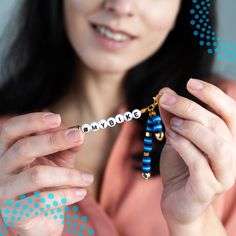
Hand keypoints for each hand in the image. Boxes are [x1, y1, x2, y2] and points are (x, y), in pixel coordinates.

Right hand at [0, 112, 93, 235]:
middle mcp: (2, 168)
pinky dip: (66, 195)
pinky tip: (81, 192)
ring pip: (36, 175)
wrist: (43, 215)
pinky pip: (42, 201)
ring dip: (68, 174)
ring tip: (88, 177)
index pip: (12, 129)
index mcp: (10, 150)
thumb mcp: (59, 158)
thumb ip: (67, 144)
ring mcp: (6, 191)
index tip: (57, 118)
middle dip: (54, 140)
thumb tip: (78, 134)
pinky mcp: (15, 212)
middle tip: (78, 137)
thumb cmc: (50, 180)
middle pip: (23, 148)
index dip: (32, 121)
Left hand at [158, 79, 235, 227]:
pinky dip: (183, 147)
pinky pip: (200, 165)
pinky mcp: (207, 189)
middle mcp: (231, 156)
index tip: (190, 82)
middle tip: (166, 99)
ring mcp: (222, 175)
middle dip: (190, 108)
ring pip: (217, 145)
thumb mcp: (176, 137)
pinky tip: (170, 138)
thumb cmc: (180, 167)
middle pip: (218, 125)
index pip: (230, 112)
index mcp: (226, 140)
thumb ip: (172, 116)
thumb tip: (165, 91)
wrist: (177, 200)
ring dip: (191, 128)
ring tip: (171, 124)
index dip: (213, 95)